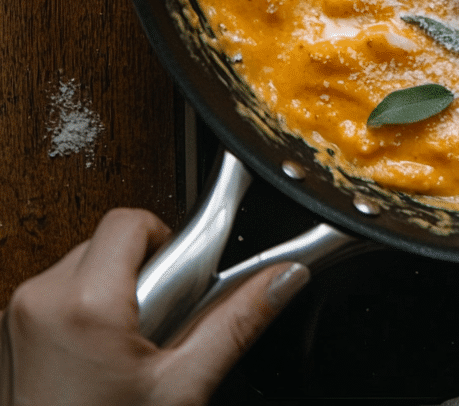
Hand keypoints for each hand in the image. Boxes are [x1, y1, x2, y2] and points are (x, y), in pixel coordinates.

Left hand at [0, 208, 309, 405]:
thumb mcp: (182, 387)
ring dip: (115, 292)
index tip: (185, 278)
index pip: (132, 219)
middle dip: (146, 272)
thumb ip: (238, 321)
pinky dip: (83, 313)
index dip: (169, 240)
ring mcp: (18, 319)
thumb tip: (284, 277)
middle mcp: (41, 299)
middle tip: (162, 324)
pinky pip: (58, 296)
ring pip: (85, 267)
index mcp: (84, 303)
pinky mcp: (10, 336)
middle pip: (110, 242)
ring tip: (130, 349)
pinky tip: (99, 359)